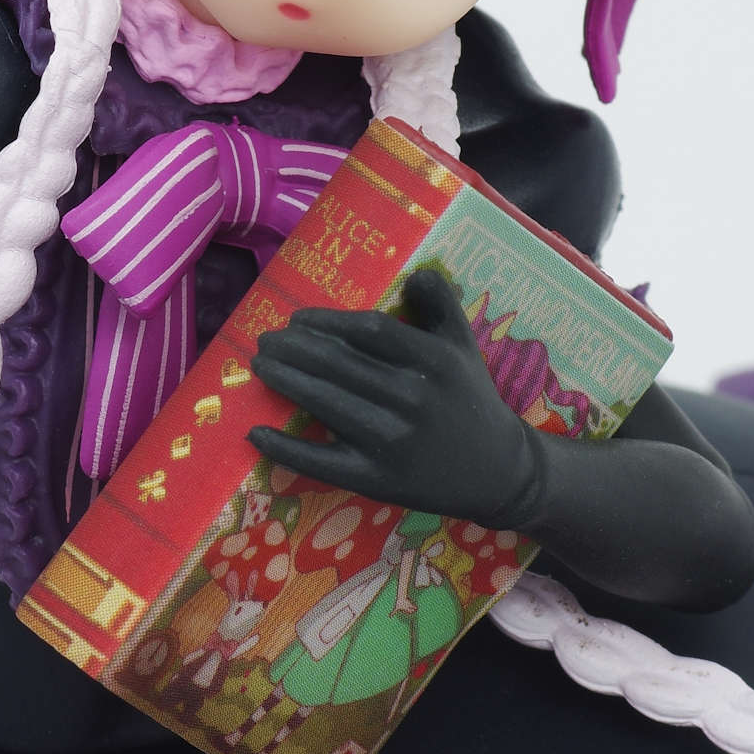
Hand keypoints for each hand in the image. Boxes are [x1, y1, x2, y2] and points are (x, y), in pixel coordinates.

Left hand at [250, 268, 544, 525]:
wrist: (496, 472)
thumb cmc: (470, 399)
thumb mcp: (463, 346)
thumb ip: (440, 304)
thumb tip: (414, 273)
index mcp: (434, 363)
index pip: (370, 331)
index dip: (327, 321)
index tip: (298, 318)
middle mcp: (413, 400)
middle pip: (339, 364)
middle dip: (294, 348)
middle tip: (266, 340)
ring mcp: (392, 442)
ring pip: (326, 404)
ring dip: (285, 382)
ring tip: (260, 365)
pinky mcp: (377, 480)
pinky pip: (322, 463)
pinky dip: (286, 449)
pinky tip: (256, 433)